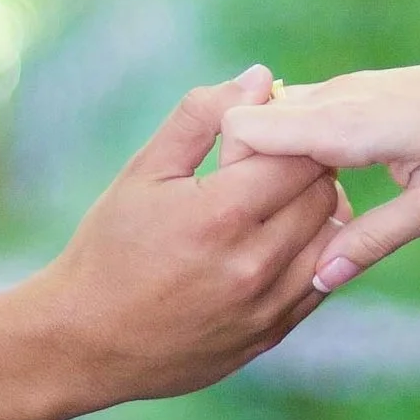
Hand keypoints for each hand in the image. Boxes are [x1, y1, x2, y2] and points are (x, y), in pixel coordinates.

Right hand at [19, 65, 346, 403]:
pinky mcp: (271, 335)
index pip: (299, 157)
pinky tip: (280, 242)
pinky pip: (321, 283)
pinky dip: (312, 255)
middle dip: (309, 169)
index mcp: (219, 215)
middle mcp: (252, 265)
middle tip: (280, 161)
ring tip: (280, 201)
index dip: (292, 136)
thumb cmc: (109, 249)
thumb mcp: (143, 173)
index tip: (272, 133)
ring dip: (318, 213)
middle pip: (323, 196)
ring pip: (333, 241)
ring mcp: (265, 307)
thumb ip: (202, 118)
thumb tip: (260, 77)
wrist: (86, 342)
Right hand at [218, 34, 419, 291]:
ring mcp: (346, 90)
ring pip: (273, 119)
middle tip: (265, 229)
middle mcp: (339, 98)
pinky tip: (323, 192)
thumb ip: (377, 239)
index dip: (233, 173)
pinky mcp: (357, 92)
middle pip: (250, 124)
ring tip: (292, 216)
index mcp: (352, 123)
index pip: (248, 128)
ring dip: (271, 166)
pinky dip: (295, 153)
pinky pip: (301, 117)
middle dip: (244, 175)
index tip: (247, 218)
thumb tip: (322, 278)